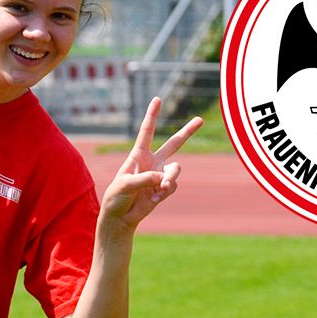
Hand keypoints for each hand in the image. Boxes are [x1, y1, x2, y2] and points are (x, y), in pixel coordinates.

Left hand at [99, 97, 203, 232]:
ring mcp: (161, 175)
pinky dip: (165, 191)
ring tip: (162, 186)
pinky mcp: (165, 188)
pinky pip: (172, 185)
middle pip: (174, 143)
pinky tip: (154, 198)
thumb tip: (164, 177)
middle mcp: (152, 162)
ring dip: (171, 177)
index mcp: (138, 155)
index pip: (147, 132)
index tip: (158, 99)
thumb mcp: (125, 185)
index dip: (152, 115)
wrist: (120, 218)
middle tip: (200, 119)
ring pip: (176, 169)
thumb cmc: (116, 197)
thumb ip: (145, 178)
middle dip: (188, 131)